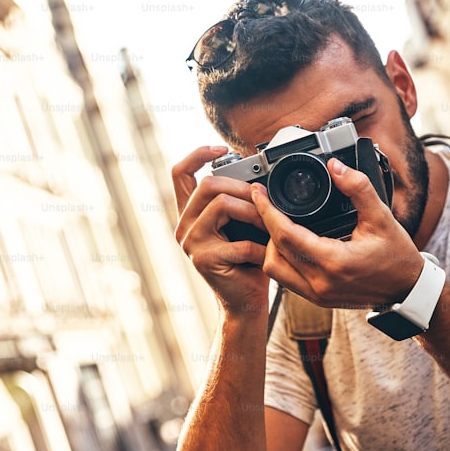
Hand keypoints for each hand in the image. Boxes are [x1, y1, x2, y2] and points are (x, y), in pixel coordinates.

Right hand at [172, 146, 269, 315]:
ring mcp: (190, 242)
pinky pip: (238, 242)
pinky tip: (268, 254)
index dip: (197, 154)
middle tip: (263, 200)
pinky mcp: (203, 260)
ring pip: (221, 205)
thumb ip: (240, 202)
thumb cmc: (248, 262)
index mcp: (191, 213)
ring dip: (253, 213)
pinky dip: (261, 247)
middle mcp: (184, 225)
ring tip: (269, 226)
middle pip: (207, 184)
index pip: (180, 173)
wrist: (245, 301)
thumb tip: (259, 180)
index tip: (222, 148)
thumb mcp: (243, 225)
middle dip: (242, 187)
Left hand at [252, 158, 423, 308]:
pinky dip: (282, 260)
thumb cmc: (397, 256)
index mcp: (334, 261)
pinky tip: (289, 242)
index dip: (267, 211)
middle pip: (273, 253)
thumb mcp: (381, 216)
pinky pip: (287, 280)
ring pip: (275, 270)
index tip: (258, 193)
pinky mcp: (318, 299)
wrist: (407, 289)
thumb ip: (358, 188)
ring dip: (271, 246)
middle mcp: (321, 282)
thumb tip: (335, 167)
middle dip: (266, 226)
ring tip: (277, 224)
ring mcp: (318, 295)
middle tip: (265, 204)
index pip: (286, 235)